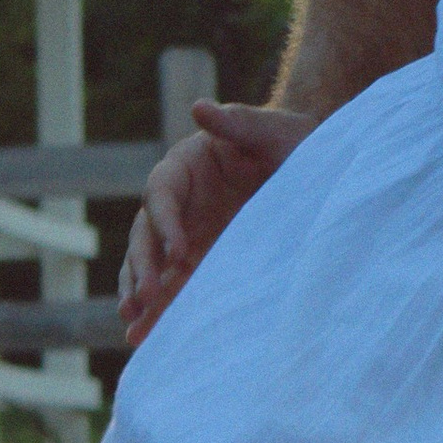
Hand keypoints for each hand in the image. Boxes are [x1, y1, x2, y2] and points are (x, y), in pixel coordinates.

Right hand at [118, 101, 310, 346]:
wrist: (309, 164)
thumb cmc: (288, 139)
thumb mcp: (270, 128)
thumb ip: (237, 121)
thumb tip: (199, 108)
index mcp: (185, 166)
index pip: (161, 193)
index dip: (165, 221)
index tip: (179, 250)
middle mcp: (179, 202)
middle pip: (146, 234)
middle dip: (143, 267)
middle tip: (144, 298)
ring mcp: (187, 233)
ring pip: (153, 265)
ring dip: (141, 294)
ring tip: (133, 325)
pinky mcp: (201, 259)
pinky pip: (175, 284)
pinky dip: (162, 308)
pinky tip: (149, 335)